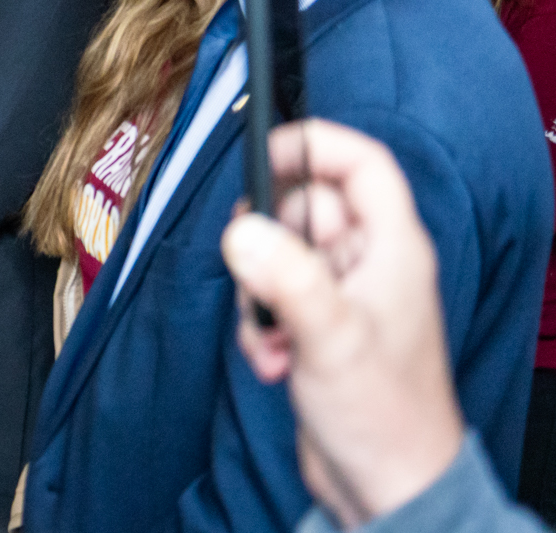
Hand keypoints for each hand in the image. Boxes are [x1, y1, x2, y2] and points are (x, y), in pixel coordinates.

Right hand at [220, 119, 464, 529]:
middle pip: (307, 207)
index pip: (361, 164)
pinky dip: (263, 323)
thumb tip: (242, 230)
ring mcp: (346, 296)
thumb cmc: (385, 416)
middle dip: (268, 238)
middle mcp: (371, 265)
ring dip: (261, 291)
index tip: (262, 151)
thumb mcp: (332, 338)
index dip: (314, 145)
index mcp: (393, 249)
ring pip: (283, 254)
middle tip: (253, 269)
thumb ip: (287, 278)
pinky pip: (276, 296)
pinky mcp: (321, 327)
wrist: (389, 488)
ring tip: (272, 333)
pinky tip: (274, 359)